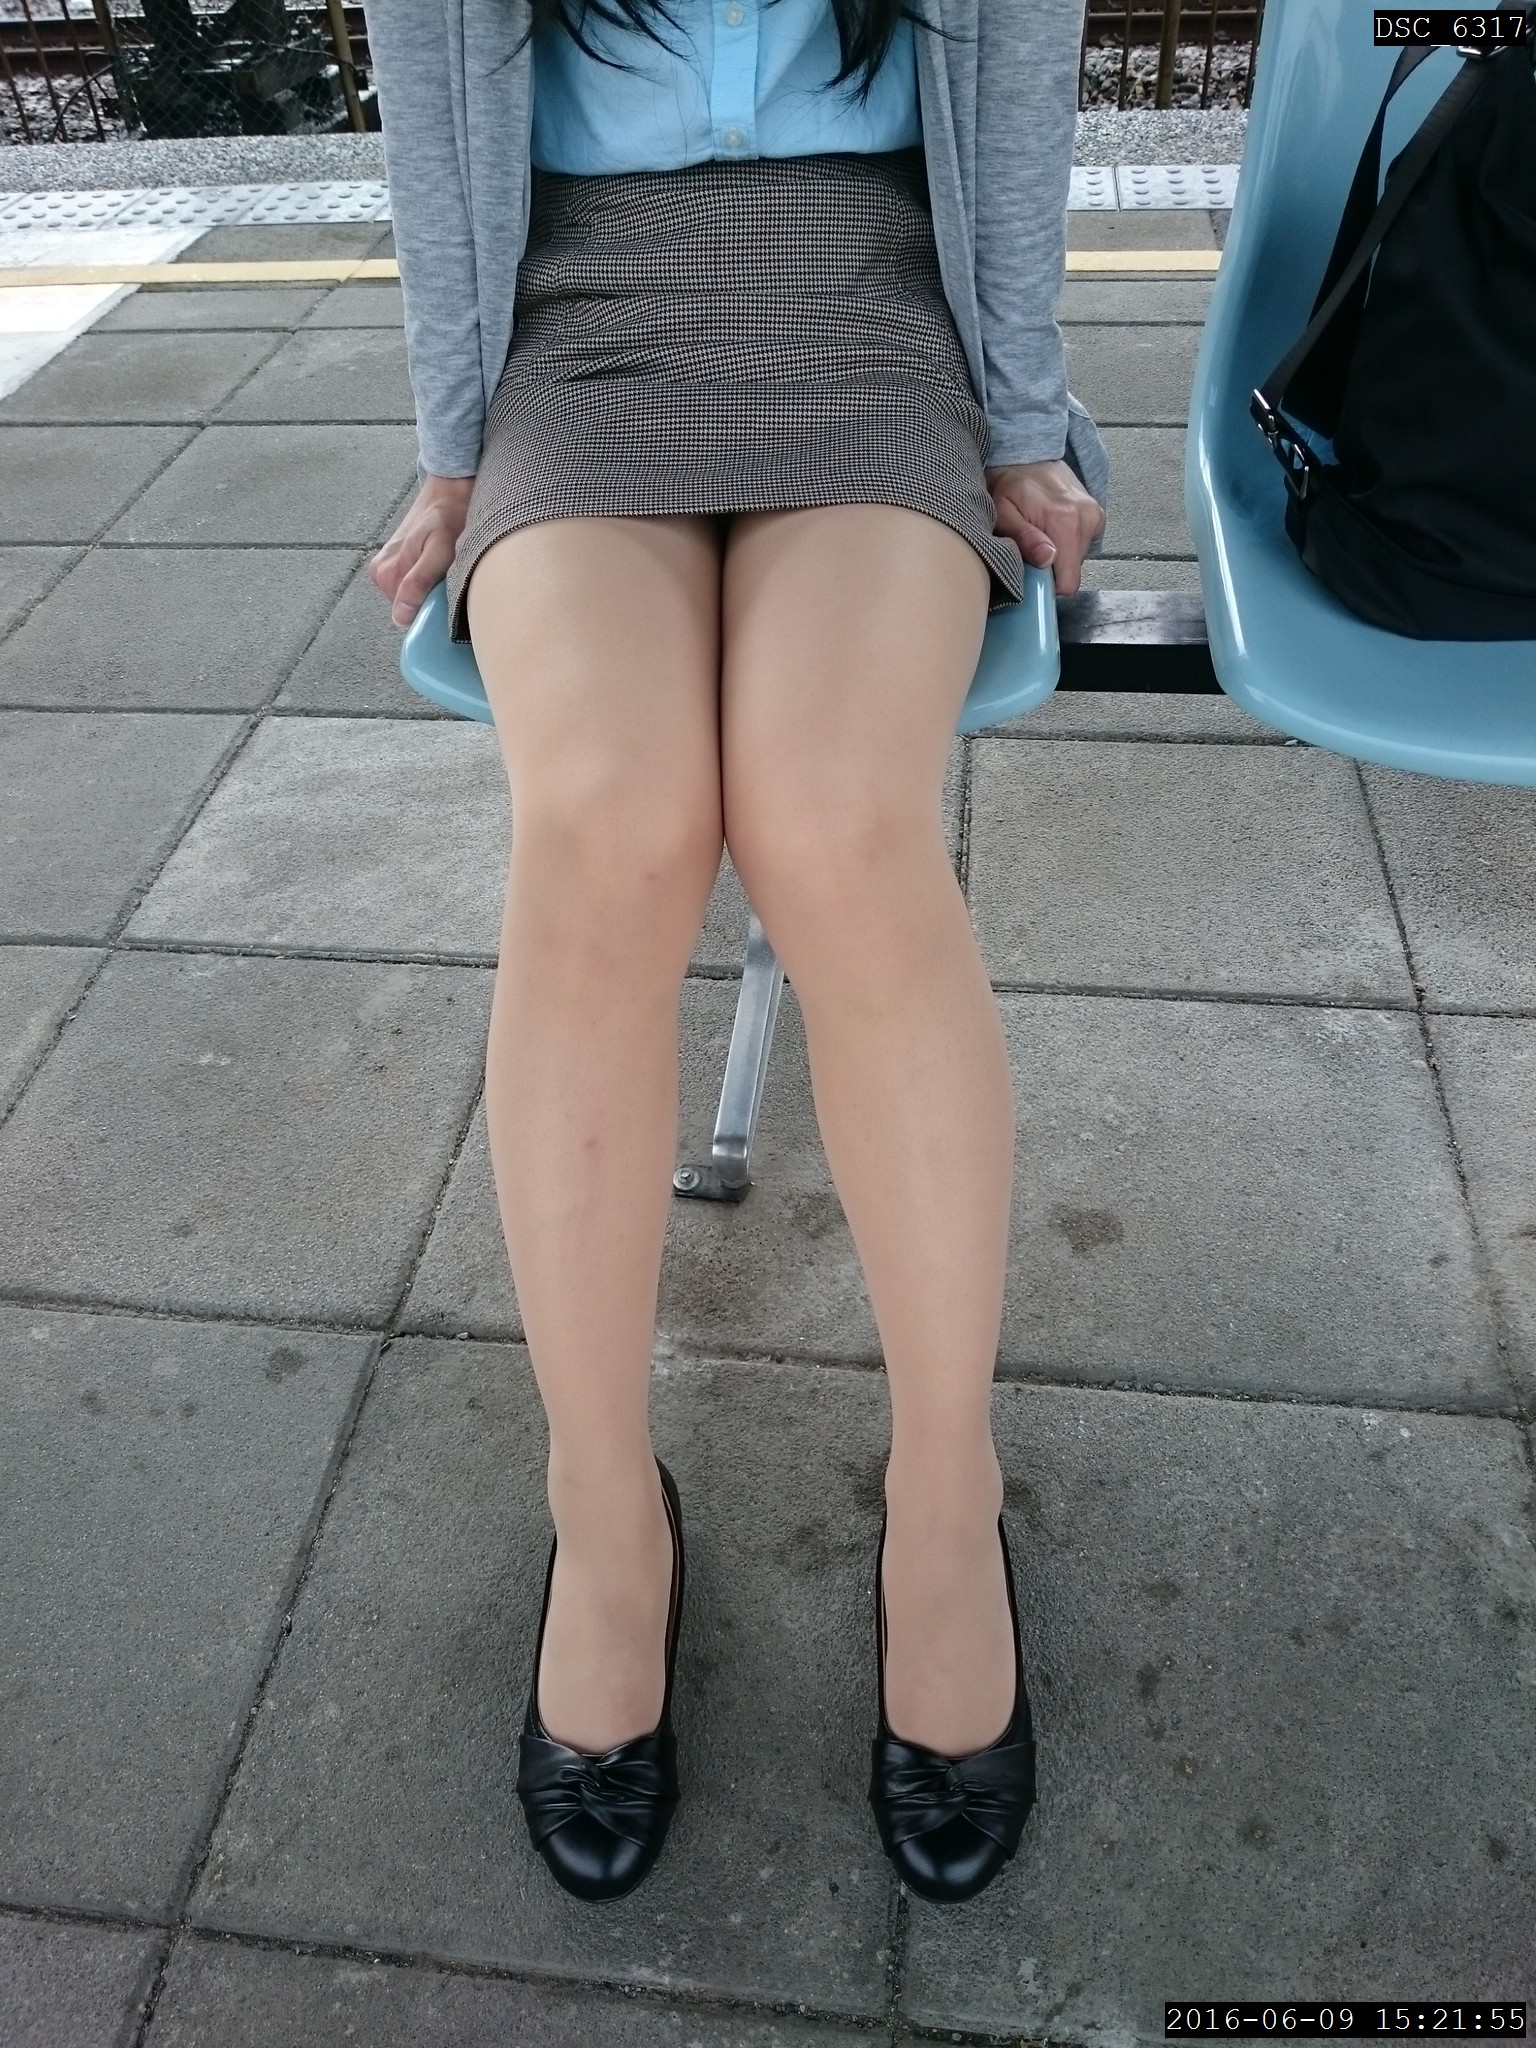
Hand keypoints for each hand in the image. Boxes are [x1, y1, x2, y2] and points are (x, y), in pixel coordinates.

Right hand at [367, 473, 475, 627]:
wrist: (449, 490)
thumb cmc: (447, 517)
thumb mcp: (438, 551)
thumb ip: (418, 583)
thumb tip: (400, 616)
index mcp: (385, 574)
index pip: (407, 616)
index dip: (430, 610)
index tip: (446, 595)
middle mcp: (381, 572)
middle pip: (409, 607)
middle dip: (431, 598)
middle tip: (448, 576)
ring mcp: (388, 566)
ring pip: (413, 597)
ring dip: (431, 588)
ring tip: (445, 567)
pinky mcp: (398, 561)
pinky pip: (413, 584)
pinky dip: (429, 580)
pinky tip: (440, 565)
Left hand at [984, 457, 1105, 597]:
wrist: (1026, 457)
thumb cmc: (1009, 484)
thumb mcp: (1003, 512)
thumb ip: (1024, 538)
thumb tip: (1047, 558)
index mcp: (1065, 520)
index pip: (1068, 581)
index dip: (1047, 584)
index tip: (1032, 569)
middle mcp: (1086, 517)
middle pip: (1071, 572)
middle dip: (1050, 566)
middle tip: (1031, 544)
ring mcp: (1094, 515)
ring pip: (1076, 560)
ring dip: (1058, 553)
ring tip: (1040, 532)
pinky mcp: (1096, 516)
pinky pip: (1082, 545)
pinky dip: (1066, 542)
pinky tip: (1052, 526)